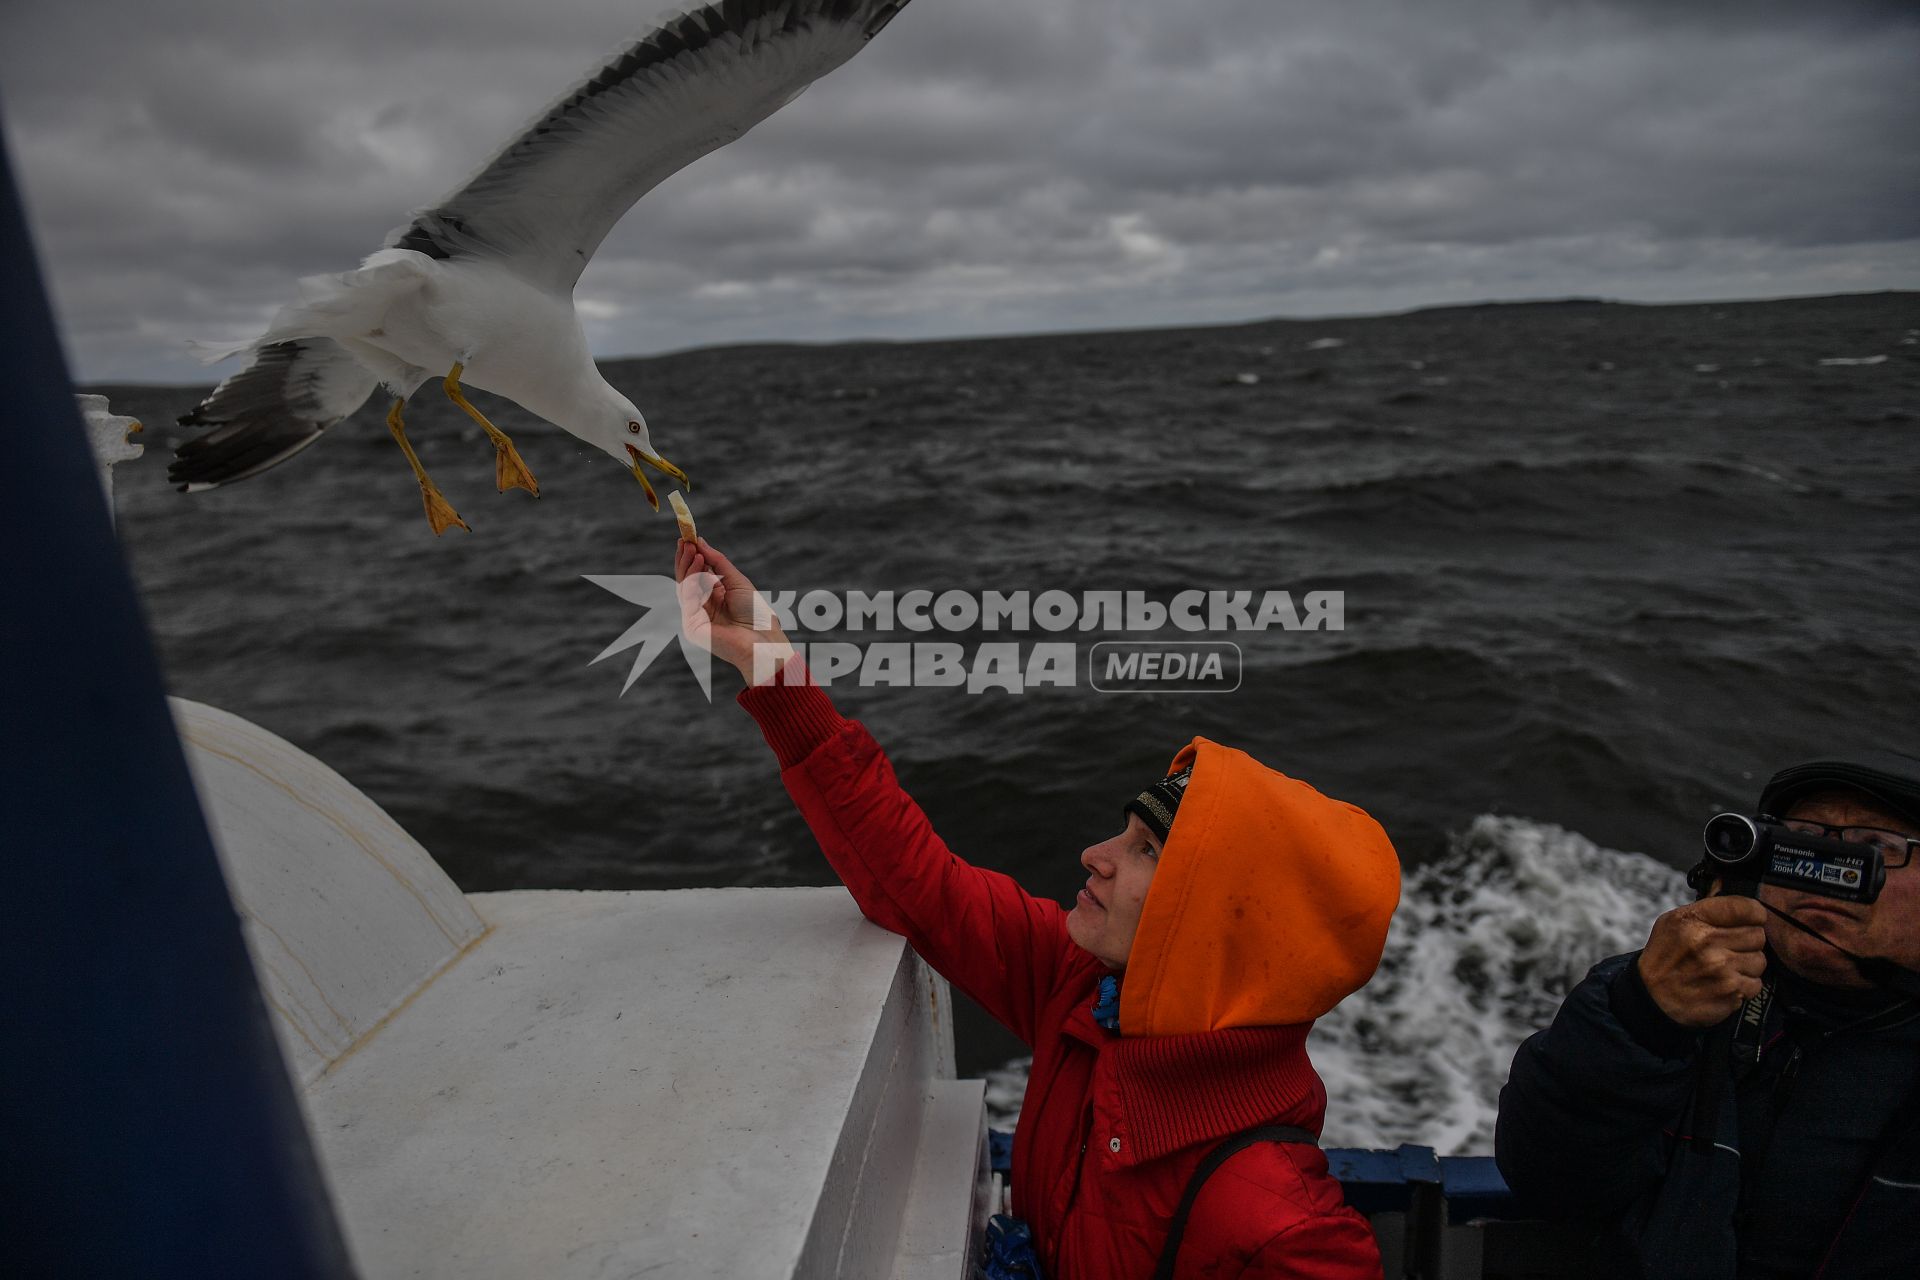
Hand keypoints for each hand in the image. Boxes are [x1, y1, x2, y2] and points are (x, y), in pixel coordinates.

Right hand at [673, 537, 793, 684]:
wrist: (763, 639)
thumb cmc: (755, 613)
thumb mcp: (736, 581)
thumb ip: (717, 562)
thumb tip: (700, 542)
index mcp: (712, 598)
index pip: (695, 574)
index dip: (690, 557)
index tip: (687, 538)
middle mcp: (701, 608)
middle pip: (685, 580)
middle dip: (684, 560)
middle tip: (685, 541)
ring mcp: (695, 618)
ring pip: (683, 588)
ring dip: (688, 568)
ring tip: (694, 552)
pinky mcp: (692, 627)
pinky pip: (688, 600)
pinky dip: (692, 582)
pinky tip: (700, 568)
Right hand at [1636, 896, 1769, 1027]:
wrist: (1652, 996)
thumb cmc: (1665, 956)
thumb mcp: (1672, 922)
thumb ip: (1704, 905)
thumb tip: (1724, 883)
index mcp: (1693, 920)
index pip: (1746, 907)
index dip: (1752, 913)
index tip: (1750, 918)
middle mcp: (1707, 943)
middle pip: (1758, 934)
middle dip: (1747, 941)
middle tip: (1730, 947)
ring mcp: (1721, 969)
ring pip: (1760, 960)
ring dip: (1747, 964)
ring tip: (1726, 966)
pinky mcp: (1730, 992)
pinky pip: (1756, 984)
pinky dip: (1744, 985)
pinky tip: (1725, 982)